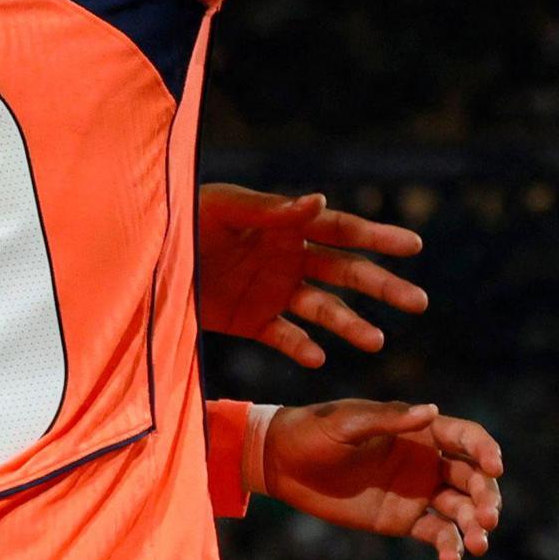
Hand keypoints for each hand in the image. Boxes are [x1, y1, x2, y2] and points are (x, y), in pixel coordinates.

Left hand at [195, 183, 426, 367]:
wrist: (140, 260)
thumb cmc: (180, 220)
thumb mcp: (220, 209)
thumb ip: (268, 210)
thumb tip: (319, 201)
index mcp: (284, 226)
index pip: (341, 230)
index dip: (377, 236)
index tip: (414, 245)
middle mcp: (287, 259)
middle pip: (345, 273)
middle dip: (382, 286)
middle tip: (418, 301)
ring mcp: (272, 291)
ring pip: (323, 310)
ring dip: (351, 324)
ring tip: (376, 341)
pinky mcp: (252, 320)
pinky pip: (285, 337)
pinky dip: (304, 348)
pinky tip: (319, 358)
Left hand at [264, 399, 503, 559]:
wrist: (281, 463)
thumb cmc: (312, 432)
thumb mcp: (345, 422)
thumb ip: (387, 420)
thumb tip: (431, 411)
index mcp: (420, 430)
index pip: (468, 439)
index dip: (486, 451)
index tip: (494, 468)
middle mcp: (428, 461)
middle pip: (474, 479)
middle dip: (487, 497)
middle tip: (486, 517)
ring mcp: (419, 492)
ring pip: (462, 509)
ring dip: (475, 526)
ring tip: (477, 545)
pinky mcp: (404, 520)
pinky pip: (437, 534)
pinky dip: (449, 547)